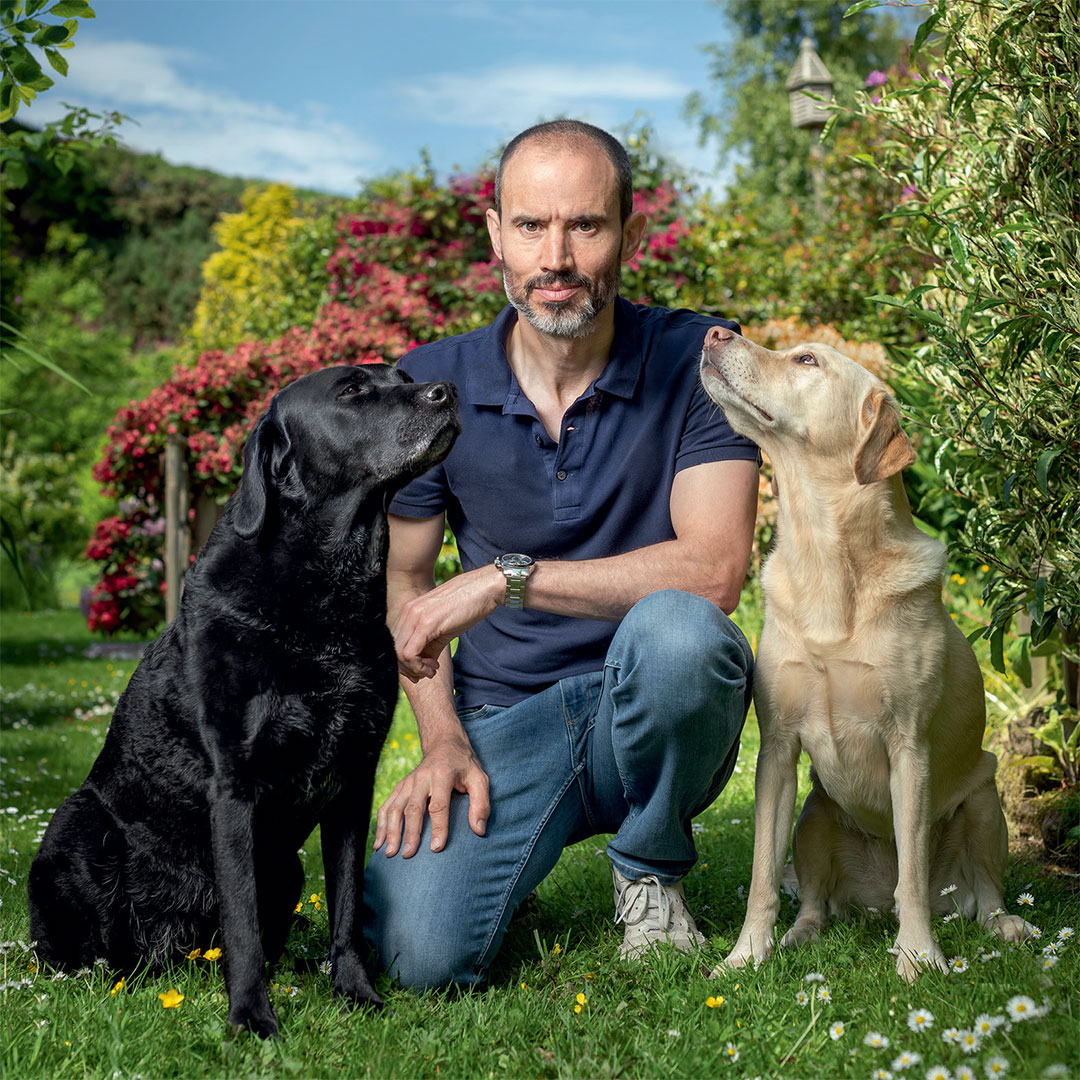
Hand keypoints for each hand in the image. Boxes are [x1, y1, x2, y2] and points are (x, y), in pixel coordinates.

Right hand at [373, 736, 489, 856]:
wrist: (444, 743)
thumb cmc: (464, 765)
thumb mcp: (480, 778)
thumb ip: (481, 803)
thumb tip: (478, 830)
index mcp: (442, 774)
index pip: (439, 804)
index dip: (438, 827)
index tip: (436, 847)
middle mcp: (422, 777)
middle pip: (413, 807)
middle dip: (410, 833)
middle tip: (408, 854)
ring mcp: (408, 782)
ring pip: (395, 807)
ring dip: (391, 831)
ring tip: (390, 853)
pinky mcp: (400, 786)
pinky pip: (387, 806)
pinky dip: (381, 824)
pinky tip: (378, 842)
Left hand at [391, 565, 500, 681]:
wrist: (485, 588)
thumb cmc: (469, 605)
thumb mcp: (444, 628)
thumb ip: (430, 645)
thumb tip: (424, 663)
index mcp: (409, 610)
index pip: (394, 642)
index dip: (406, 661)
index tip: (425, 667)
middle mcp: (407, 612)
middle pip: (393, 650)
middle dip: (409, 668)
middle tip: (428, 672)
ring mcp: (415, 616)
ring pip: (398, 654)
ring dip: (415, 669)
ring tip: (432, 670)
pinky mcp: (425, 623)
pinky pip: (409, 654)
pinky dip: (419, 667)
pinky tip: (434, 667)